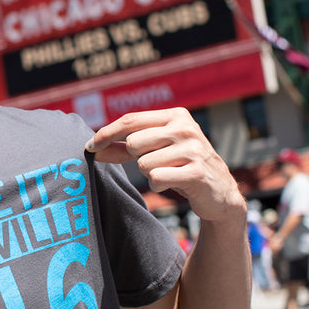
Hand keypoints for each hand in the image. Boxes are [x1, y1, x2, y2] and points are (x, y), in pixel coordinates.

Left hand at [85, 107, 244, 222]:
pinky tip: (174, 183)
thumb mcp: (156, 150)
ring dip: (150, 174)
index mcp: (176, 115)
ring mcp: (193, 149)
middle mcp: (186, 128)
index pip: (130, 120)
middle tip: (157, 163)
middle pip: (134, 143)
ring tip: (169, 174)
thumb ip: (125, 147)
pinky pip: (157, 178)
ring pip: (144, 164)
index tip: (89, 146)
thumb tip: (91, 148)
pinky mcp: (196, 172)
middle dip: (137, 158)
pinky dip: (159, 185)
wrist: (219, 193)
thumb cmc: (180, 167)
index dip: (106, 133)